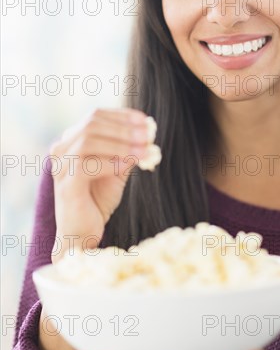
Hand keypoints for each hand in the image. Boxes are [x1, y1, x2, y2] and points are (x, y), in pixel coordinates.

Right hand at [49, 107, 152, 262]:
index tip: (146, 121)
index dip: (122, 116)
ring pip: (89, 140)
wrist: (82, 234)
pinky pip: (86, 166)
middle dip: (124, 128)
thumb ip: (128, 151)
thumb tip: (148, 134)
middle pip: (92, 124)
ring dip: (120, 143)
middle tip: (148, 136)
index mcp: (73, 141)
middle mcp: (62, 149)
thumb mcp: (117, 169)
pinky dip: (110, 163)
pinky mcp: (65, 185)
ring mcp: (61, 166)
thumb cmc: (98, 200)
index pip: (96, 116)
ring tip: (143, 151)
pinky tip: (127, 166)